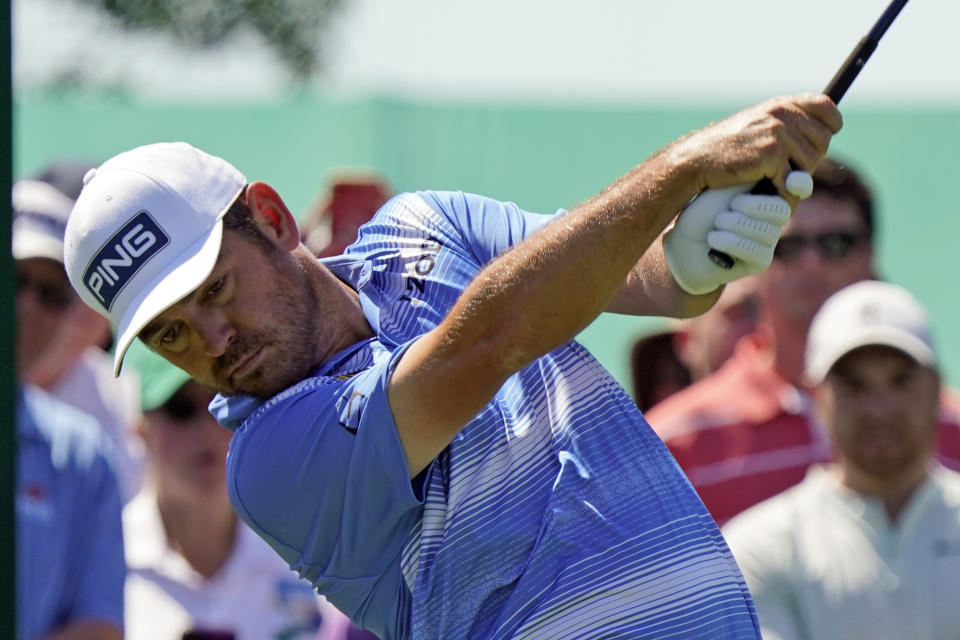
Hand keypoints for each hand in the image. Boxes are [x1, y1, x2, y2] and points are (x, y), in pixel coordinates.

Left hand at [663, 171, 811, 293]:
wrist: (682, 242)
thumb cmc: (703, 209)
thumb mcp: (726, 186)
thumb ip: (755, 175)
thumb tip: (784, 160)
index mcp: (771, 194)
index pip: (796, 187)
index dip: (798, 184)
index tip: (791, 181)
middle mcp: (775, 218)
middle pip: (781, 211)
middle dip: (751, 207)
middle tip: (728, 208)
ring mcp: (769, 240)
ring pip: (767, 232)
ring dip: (735, 225)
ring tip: (716, 224)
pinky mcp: (761, 261)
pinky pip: (756, 251)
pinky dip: (731, 242)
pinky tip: (713, 239)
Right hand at [665, 94, 840, 200]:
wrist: (696, 160)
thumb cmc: (725, 148)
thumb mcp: (756, 126)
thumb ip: (787, 129)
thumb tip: (823, 145)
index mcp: (780, 104)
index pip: (826, 107)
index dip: (830, 124)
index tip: (824, 137)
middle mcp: (782, 114)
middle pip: (823, 140)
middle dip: (810, 159)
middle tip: (789, 170)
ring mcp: (778, 133)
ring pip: (810, 163)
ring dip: (796, 179)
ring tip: (776, 183)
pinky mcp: (772, 155)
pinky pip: (793, 181)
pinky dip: (783, 194)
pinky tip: (770, 194)